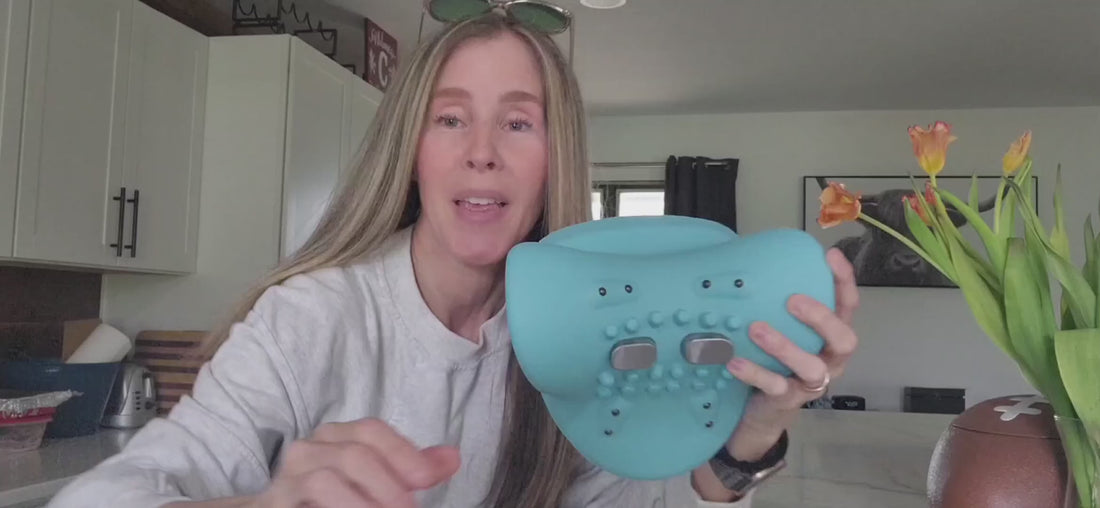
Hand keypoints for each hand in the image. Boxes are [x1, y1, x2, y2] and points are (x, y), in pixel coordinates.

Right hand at [247, 418, 459, 507]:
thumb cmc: (335, 495)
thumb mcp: (376, 478)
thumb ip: (410, 469)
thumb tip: (452, 458)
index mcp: (336, 436)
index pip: (371, 431)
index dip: (403, 452)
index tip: (429, 478)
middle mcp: (308, 449)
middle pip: (354, 455)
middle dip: (388, 486)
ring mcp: (286, 477)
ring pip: (324, 481)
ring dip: (362, 504)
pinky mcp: (273, 503)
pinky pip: (305, 501)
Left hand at [692, 248, 859, 501]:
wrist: (766, 408)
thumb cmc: (778, 357)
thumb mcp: (786, 329)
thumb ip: (780, 303)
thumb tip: (756, 260)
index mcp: (833, 336)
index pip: (848, 305)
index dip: (843, 281)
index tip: (828, 255)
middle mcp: (830, 359)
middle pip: (843, 340)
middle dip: (821, 319)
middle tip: (792, 300)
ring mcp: (811, 383)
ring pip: (810, 367)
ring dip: (784, 347)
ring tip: (756, 329)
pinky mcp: (788, 400)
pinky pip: (774, 386)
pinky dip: (754, 373)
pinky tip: (734, 361)